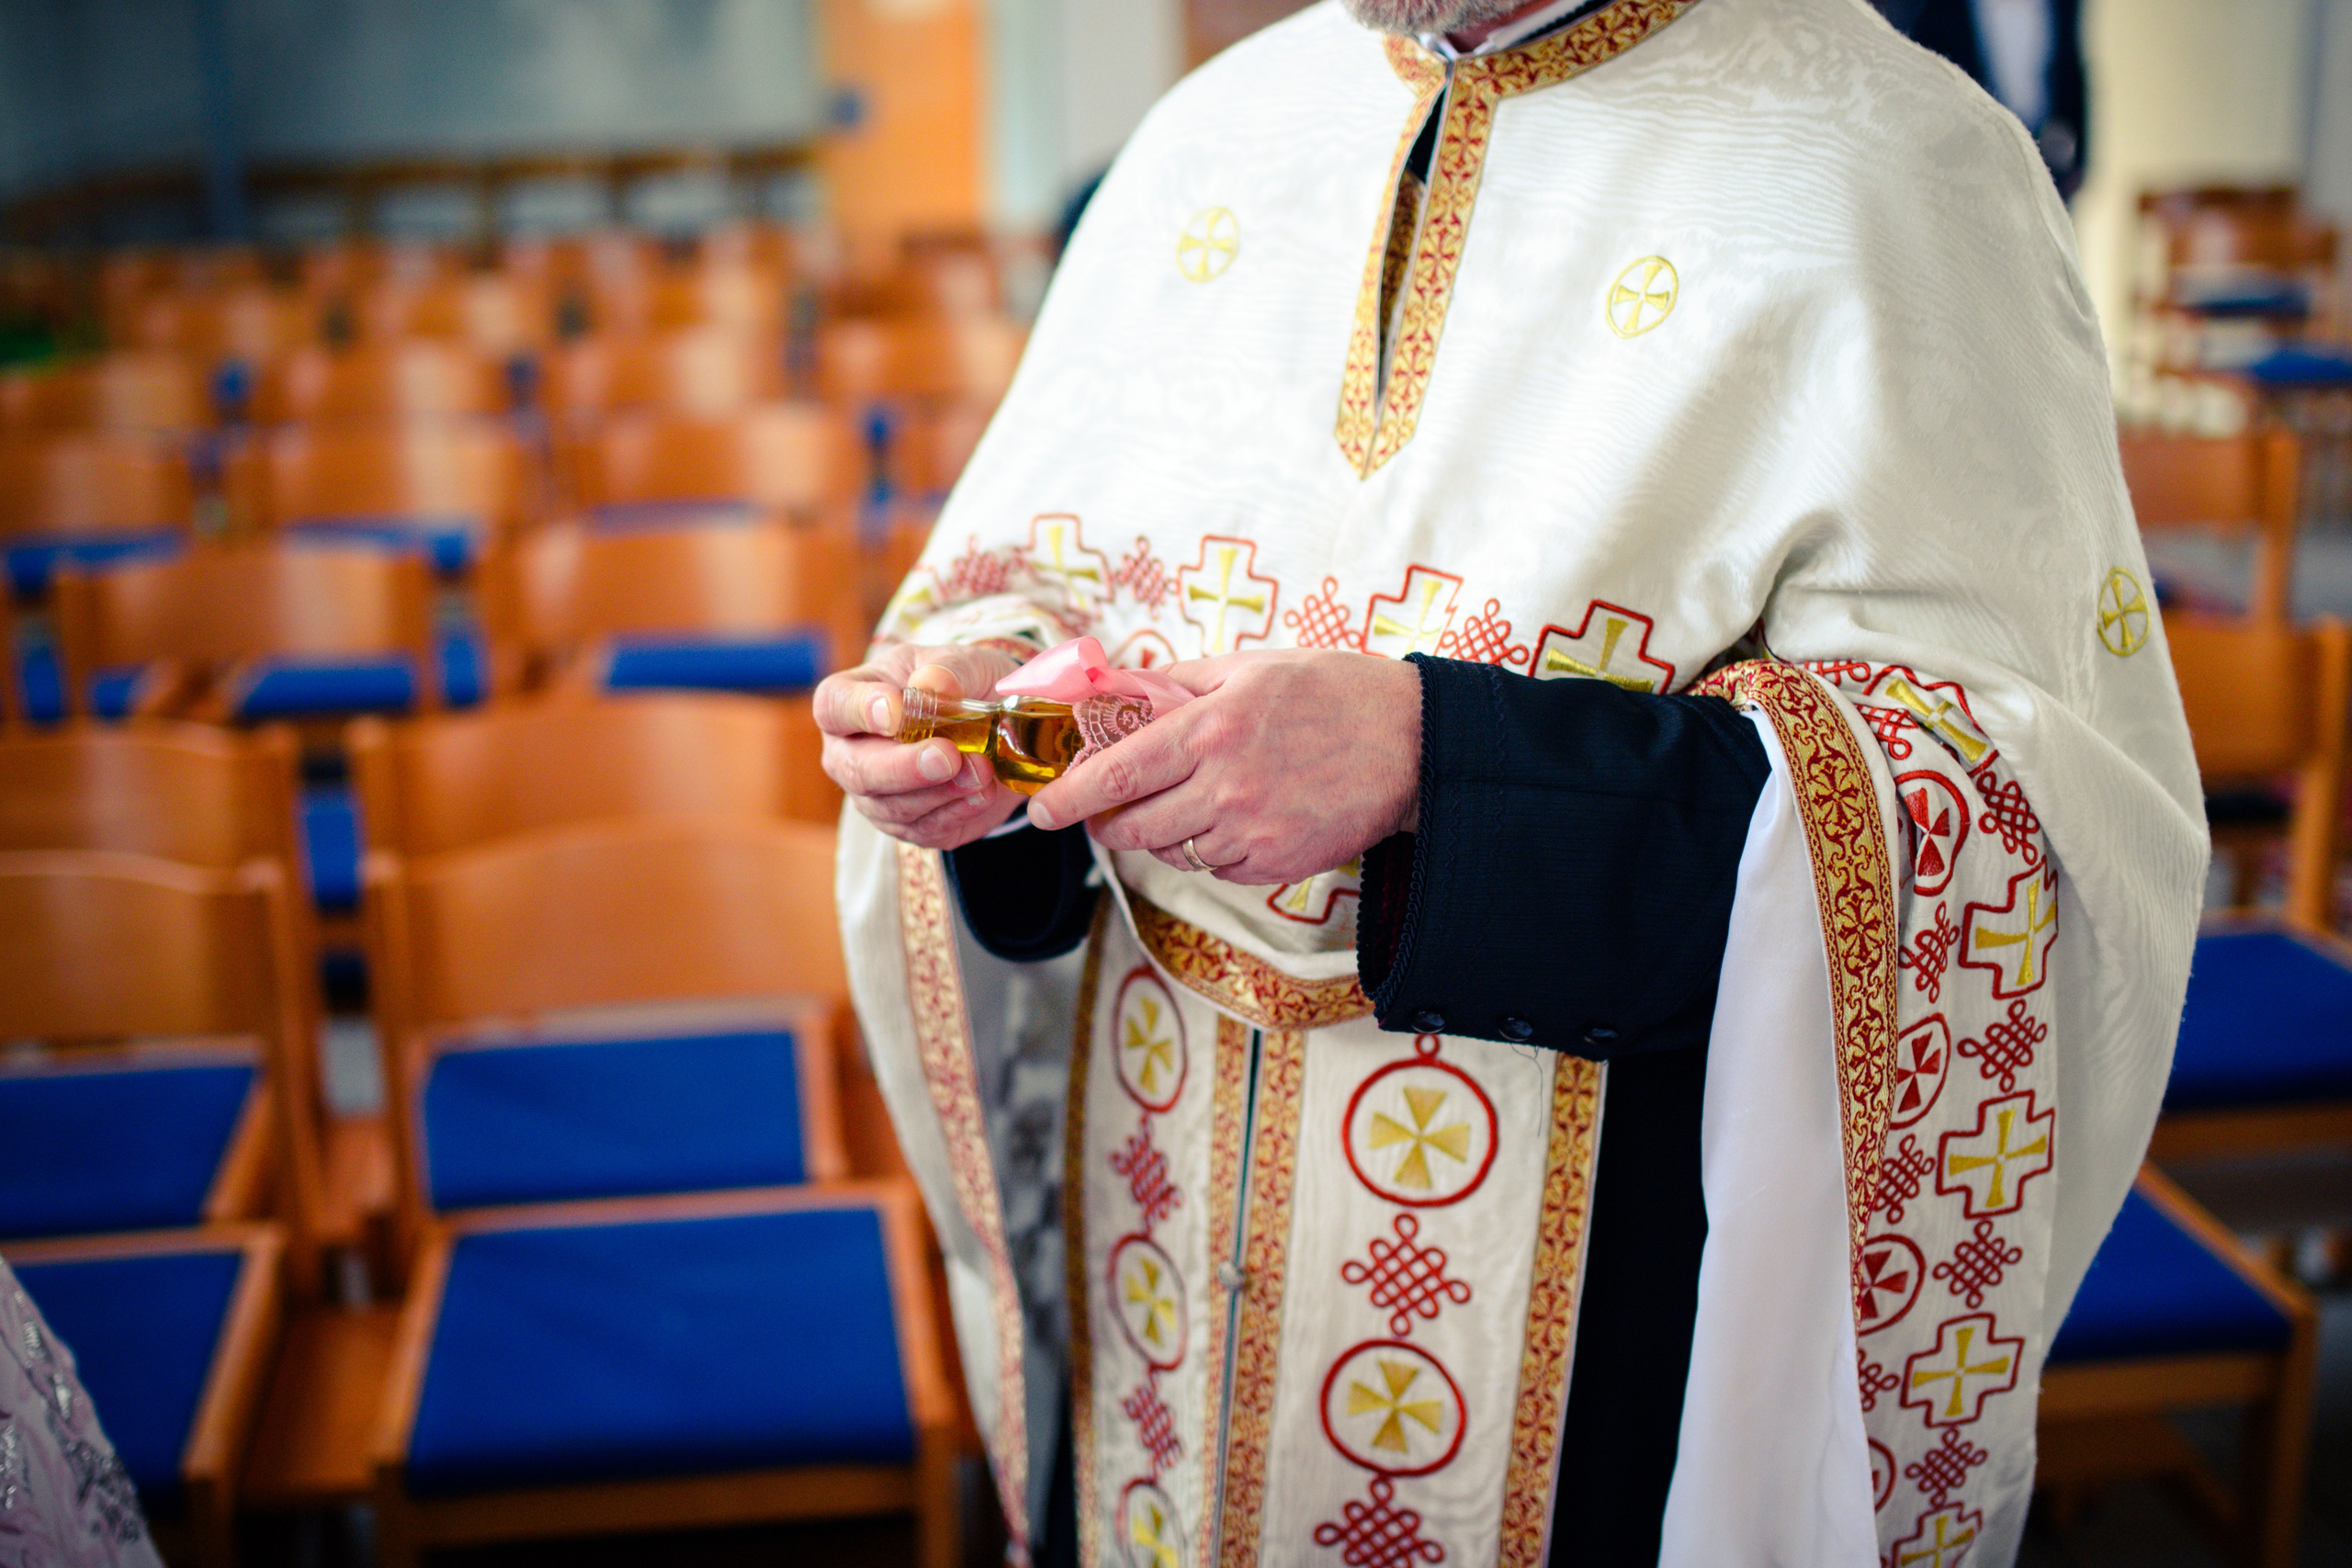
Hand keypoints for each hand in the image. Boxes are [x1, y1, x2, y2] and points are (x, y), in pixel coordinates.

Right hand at [816, 642, 1026, 849]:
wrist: (998, 725)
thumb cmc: (962, 684)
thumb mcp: (961, 663)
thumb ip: (947, 671)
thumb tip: (934, 684)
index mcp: (849, 700)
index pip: (834, 706)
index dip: (860, 711)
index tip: (896, 712)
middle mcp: (850, 753)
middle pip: (856, 770)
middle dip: (903, 767)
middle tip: (947, 755)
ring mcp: (876, 796)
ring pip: (892, 807)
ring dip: (940, 791)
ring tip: (982, 769)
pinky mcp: (911, 826)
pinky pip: (926, 829)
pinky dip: (958, 811)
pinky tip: (984, 790)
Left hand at [1026, 649, 1419, 884]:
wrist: (1413, 743)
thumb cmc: (1334, 693)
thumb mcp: (1251, 666)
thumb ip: (1181, 680)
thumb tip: (1122, 690)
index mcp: (1211, 728)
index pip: (1117, 773)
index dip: (1069, 797)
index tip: (1042, 811)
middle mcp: (1225, 786)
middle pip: (1134, 826)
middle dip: (1108, 824)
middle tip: (1105, 813)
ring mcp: (1252, 832)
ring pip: (1174, 851)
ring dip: (1164, 834)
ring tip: (1190, 803)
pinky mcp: (1277, 864)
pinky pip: (1219, 868)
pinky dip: (1212, 850)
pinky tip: (1236, 820)